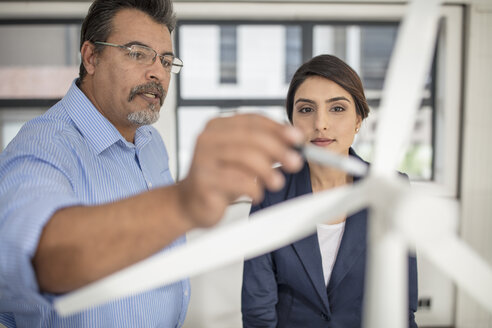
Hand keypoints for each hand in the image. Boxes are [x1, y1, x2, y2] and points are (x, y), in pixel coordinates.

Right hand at [177, 114, 303, 227]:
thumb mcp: (243, 159)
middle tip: (295, 162)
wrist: (189, 204)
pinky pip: (236, 181)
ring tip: (276, 182)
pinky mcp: (202, 181)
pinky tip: (257, 194)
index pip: (252, 120)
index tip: (298, 138)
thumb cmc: (219, 179)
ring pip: (244, 157)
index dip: (278, 128)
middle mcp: (208, 138)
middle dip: (278, 149)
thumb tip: (295, 140)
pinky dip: (253, 187)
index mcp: (218, 126)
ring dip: (267, 170)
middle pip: (250, 137)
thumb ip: (264, 147)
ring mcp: (202, 159)